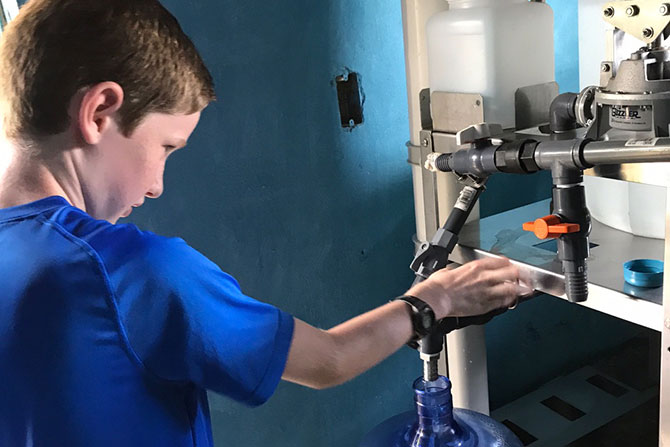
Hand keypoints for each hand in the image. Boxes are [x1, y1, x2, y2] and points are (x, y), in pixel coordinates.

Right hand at [406, 257, 532, 319]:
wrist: (436, 298)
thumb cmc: (439, 286)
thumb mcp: (449, 271)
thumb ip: (457, 271)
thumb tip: (453, 273)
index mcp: (476, 267)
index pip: (501, 261)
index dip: (509, 264)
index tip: (511, 266)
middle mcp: (485, 277)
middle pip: (512, 273)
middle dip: (520, 275)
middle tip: (524, 278)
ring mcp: (486, 291)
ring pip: (512, 288)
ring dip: (520, 289)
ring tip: (525, 290)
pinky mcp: (485, 305)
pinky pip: (502, 302)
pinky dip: (508, 301)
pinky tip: (511, 301)